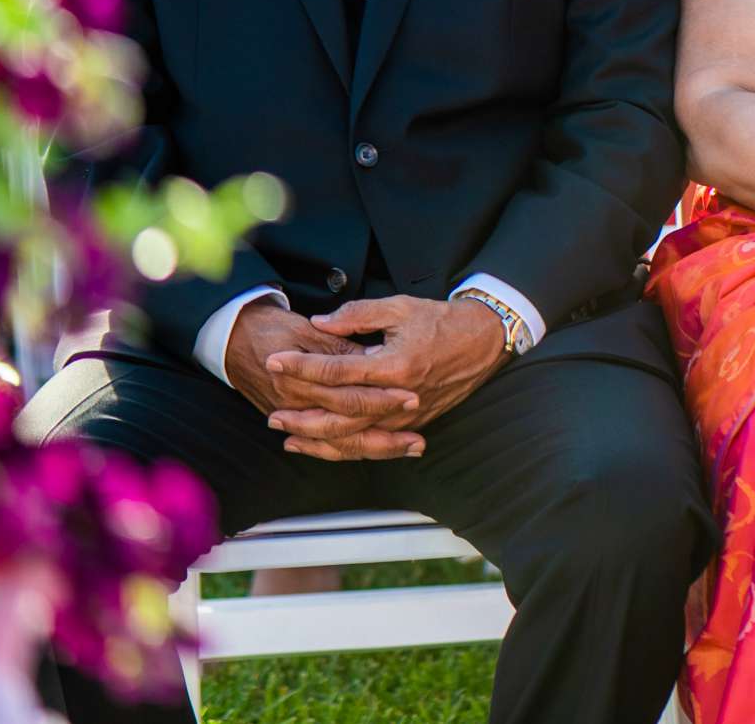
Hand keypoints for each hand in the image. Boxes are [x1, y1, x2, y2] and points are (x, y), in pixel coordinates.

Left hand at [263, 295, 511, 460]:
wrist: (483, 341)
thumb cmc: (442, 321)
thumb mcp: (399, 307)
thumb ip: (357, 315)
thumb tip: (320, 324)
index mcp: (395, 365)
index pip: (337, 371)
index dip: (302, 366)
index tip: (276, 361)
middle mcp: (399, 397)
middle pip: (341, 414)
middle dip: (301, 414)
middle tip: (271, 411)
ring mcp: (407, 416)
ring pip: (354, 437)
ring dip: (317, 438)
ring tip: (287, 434)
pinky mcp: (413, 425)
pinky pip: (372, 444)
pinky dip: (344, 448)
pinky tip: (322, 446)